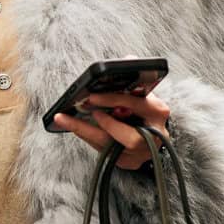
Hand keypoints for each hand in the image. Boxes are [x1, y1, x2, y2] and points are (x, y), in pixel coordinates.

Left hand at [51, 88, 171, 172]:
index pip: (136, 104)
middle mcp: (154, 136)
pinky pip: (104, 152)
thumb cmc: (145, 109)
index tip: (92, 97)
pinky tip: (75, 127)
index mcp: (158, 112)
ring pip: (112, 147)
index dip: (114, 100)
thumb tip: (127, 60)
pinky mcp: (128, 162)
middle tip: (82, 111)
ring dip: (86, 131)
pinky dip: (88, 138)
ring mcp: (141, 153)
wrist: (154, 133)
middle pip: (129, 138)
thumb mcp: (143, 91)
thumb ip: (134, 78)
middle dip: (103, 125)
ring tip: (66, 119)